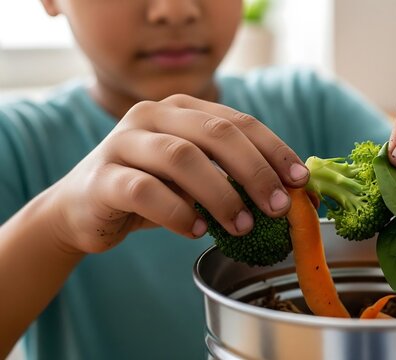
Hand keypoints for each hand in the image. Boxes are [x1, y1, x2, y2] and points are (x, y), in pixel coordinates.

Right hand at [46, 94, 308, 253]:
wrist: (83, 210)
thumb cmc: (151, 191)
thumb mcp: (196, 178)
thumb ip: (230, 176)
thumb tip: (288, 194)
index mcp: (182, 109)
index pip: (239, 122)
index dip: (274, 150)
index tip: (300, 181)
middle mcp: (152, 116)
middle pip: (216, 134)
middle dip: (256, 171)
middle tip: (279, 207)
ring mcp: (123, 143)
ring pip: (182, 158)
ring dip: (222, 195)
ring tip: (242, 226)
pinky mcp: (102, 177)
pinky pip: (145, 191)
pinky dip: (177, 213)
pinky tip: (196, 230)